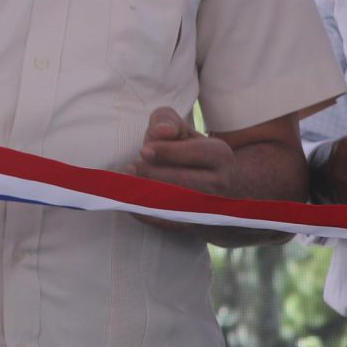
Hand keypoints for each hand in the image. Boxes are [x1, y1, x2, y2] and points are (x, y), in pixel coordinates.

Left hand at [129, 107, 244, 234]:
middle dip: (153, 174)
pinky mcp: (192, 225)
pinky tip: (129, 201)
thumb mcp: (179, 129)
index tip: (144, 150)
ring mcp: (208, 207)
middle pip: (184, 181)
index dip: (167, 152)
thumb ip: (165, 121)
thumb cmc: (186, 151)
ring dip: (146, 195)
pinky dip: (145, 213)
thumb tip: (162, 132)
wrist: (209, 188)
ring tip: (126, 183)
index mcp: (219, 155)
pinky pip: (166, 222)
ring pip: (175, 204)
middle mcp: (219, 183)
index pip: (195, 153)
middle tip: (129, 169)